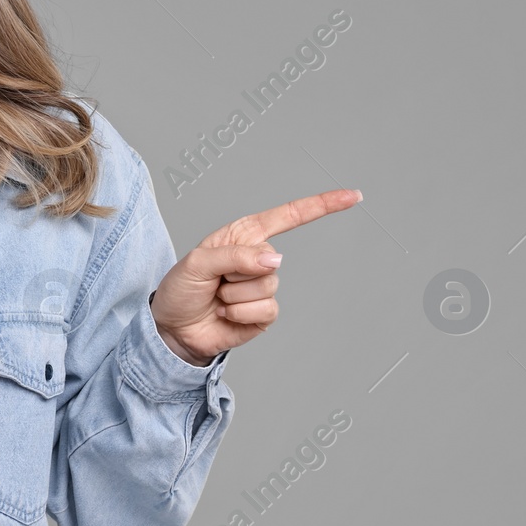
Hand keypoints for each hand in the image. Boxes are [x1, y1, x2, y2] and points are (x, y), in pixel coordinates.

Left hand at [150, 188, 363, 364]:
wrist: (173, 329)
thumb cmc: (181, 289)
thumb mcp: (197, 263)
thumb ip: (235, 256)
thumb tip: (276, 260)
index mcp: (243, 235)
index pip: (287, 217)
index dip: (320, 205)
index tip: (351, 196)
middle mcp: (257, 258)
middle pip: (271, 258)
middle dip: (235, 272)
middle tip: (214, 281)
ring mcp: (263, 286)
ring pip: (267, 285)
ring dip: (234, 296)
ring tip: (217, 298)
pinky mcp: (265, 313)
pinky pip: (266, 309)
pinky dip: (240, 314)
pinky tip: (225, 314)